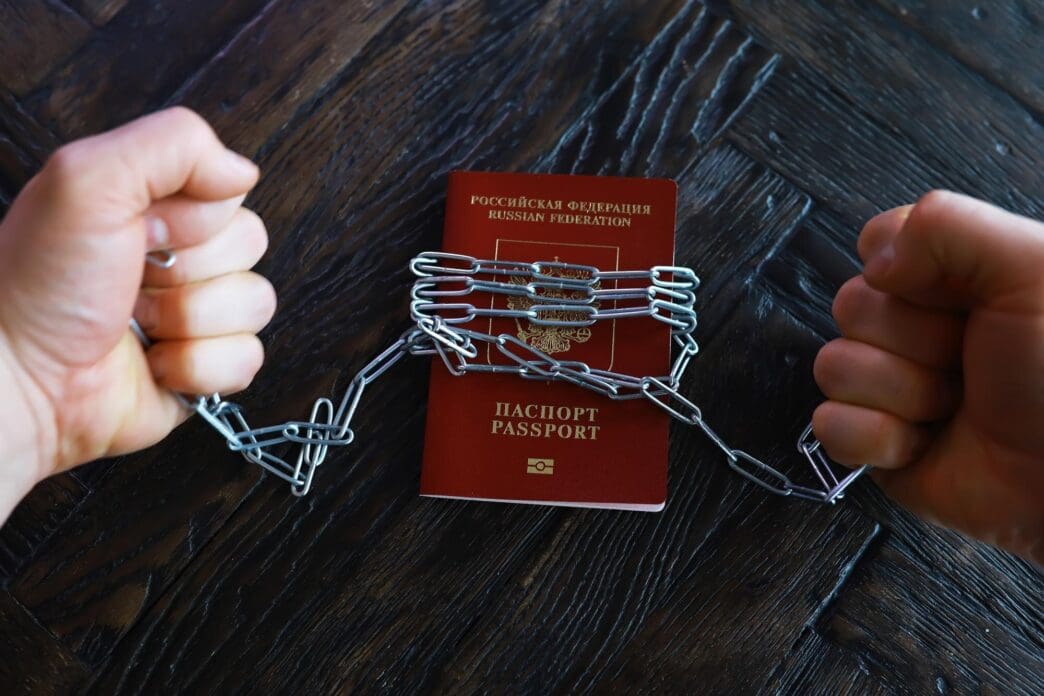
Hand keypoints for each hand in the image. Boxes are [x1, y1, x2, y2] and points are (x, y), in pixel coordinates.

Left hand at [0, 108, 273, 519]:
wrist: (19, 379)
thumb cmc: (37, 283)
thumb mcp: (88, 178)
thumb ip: (174, 143)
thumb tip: (243, 173)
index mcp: (156, 207)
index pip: (230, 197)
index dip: (196, 219)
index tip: (142, 233)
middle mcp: (179, 258)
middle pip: (251, 247)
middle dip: (192, 271)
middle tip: (135, 282)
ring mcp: (194, 317)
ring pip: (255, 305)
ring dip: (192, 320)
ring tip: (138, 327)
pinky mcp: (202, 371)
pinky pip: (246, 360)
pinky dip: (198, 366)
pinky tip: (154, 365)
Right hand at [813, 191, 1043, 563]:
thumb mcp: (1033, 268)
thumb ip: (949, 225)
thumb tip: (877, 261)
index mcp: (956, 278)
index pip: (878, 244)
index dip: (905, 270)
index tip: (962, 296)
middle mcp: (922, 328)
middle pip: (851, 305)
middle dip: (912, 339)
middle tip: (969, 362)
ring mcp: (895, 386)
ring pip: (835, 365)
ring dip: (901, 392)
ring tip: (955, 408)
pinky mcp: (878, 442)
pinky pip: (830, 424)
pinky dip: (876, 437)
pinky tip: (922, 443)